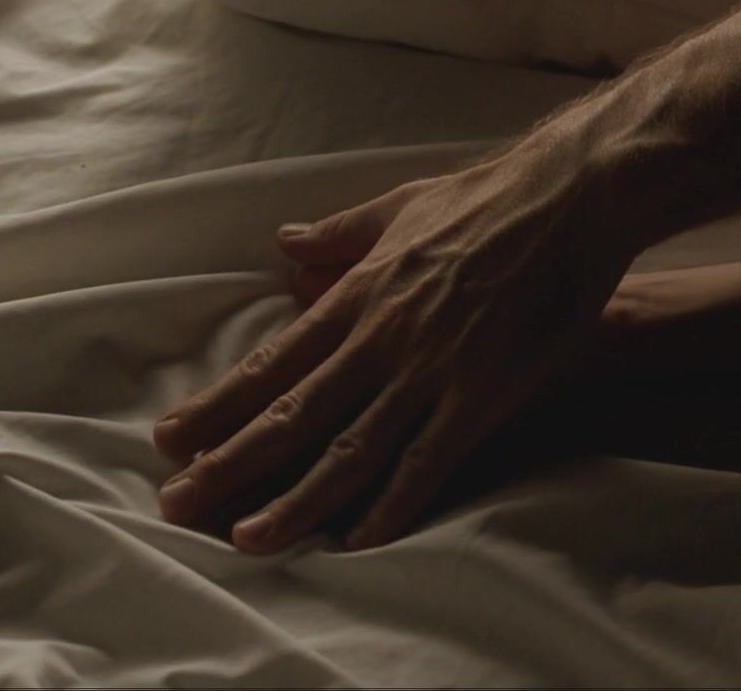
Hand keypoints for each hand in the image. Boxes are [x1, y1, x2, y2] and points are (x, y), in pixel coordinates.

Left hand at [152, 139, 644, 552]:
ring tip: (248, 538)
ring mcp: (428, 373)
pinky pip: (427, 464)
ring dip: (296, 499)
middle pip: (292, 414)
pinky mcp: (480, 397)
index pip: (270, 363)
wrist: (569, 200)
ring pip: (350, 450)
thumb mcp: (395, 206)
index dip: (219, 405)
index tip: (171, 439)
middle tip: (179, 504)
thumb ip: (336, 232)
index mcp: (354, 296)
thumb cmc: (483, 199)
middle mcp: (378, 341)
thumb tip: (284, 239)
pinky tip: (357, 541)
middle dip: (231, 464)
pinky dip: (391, 506)